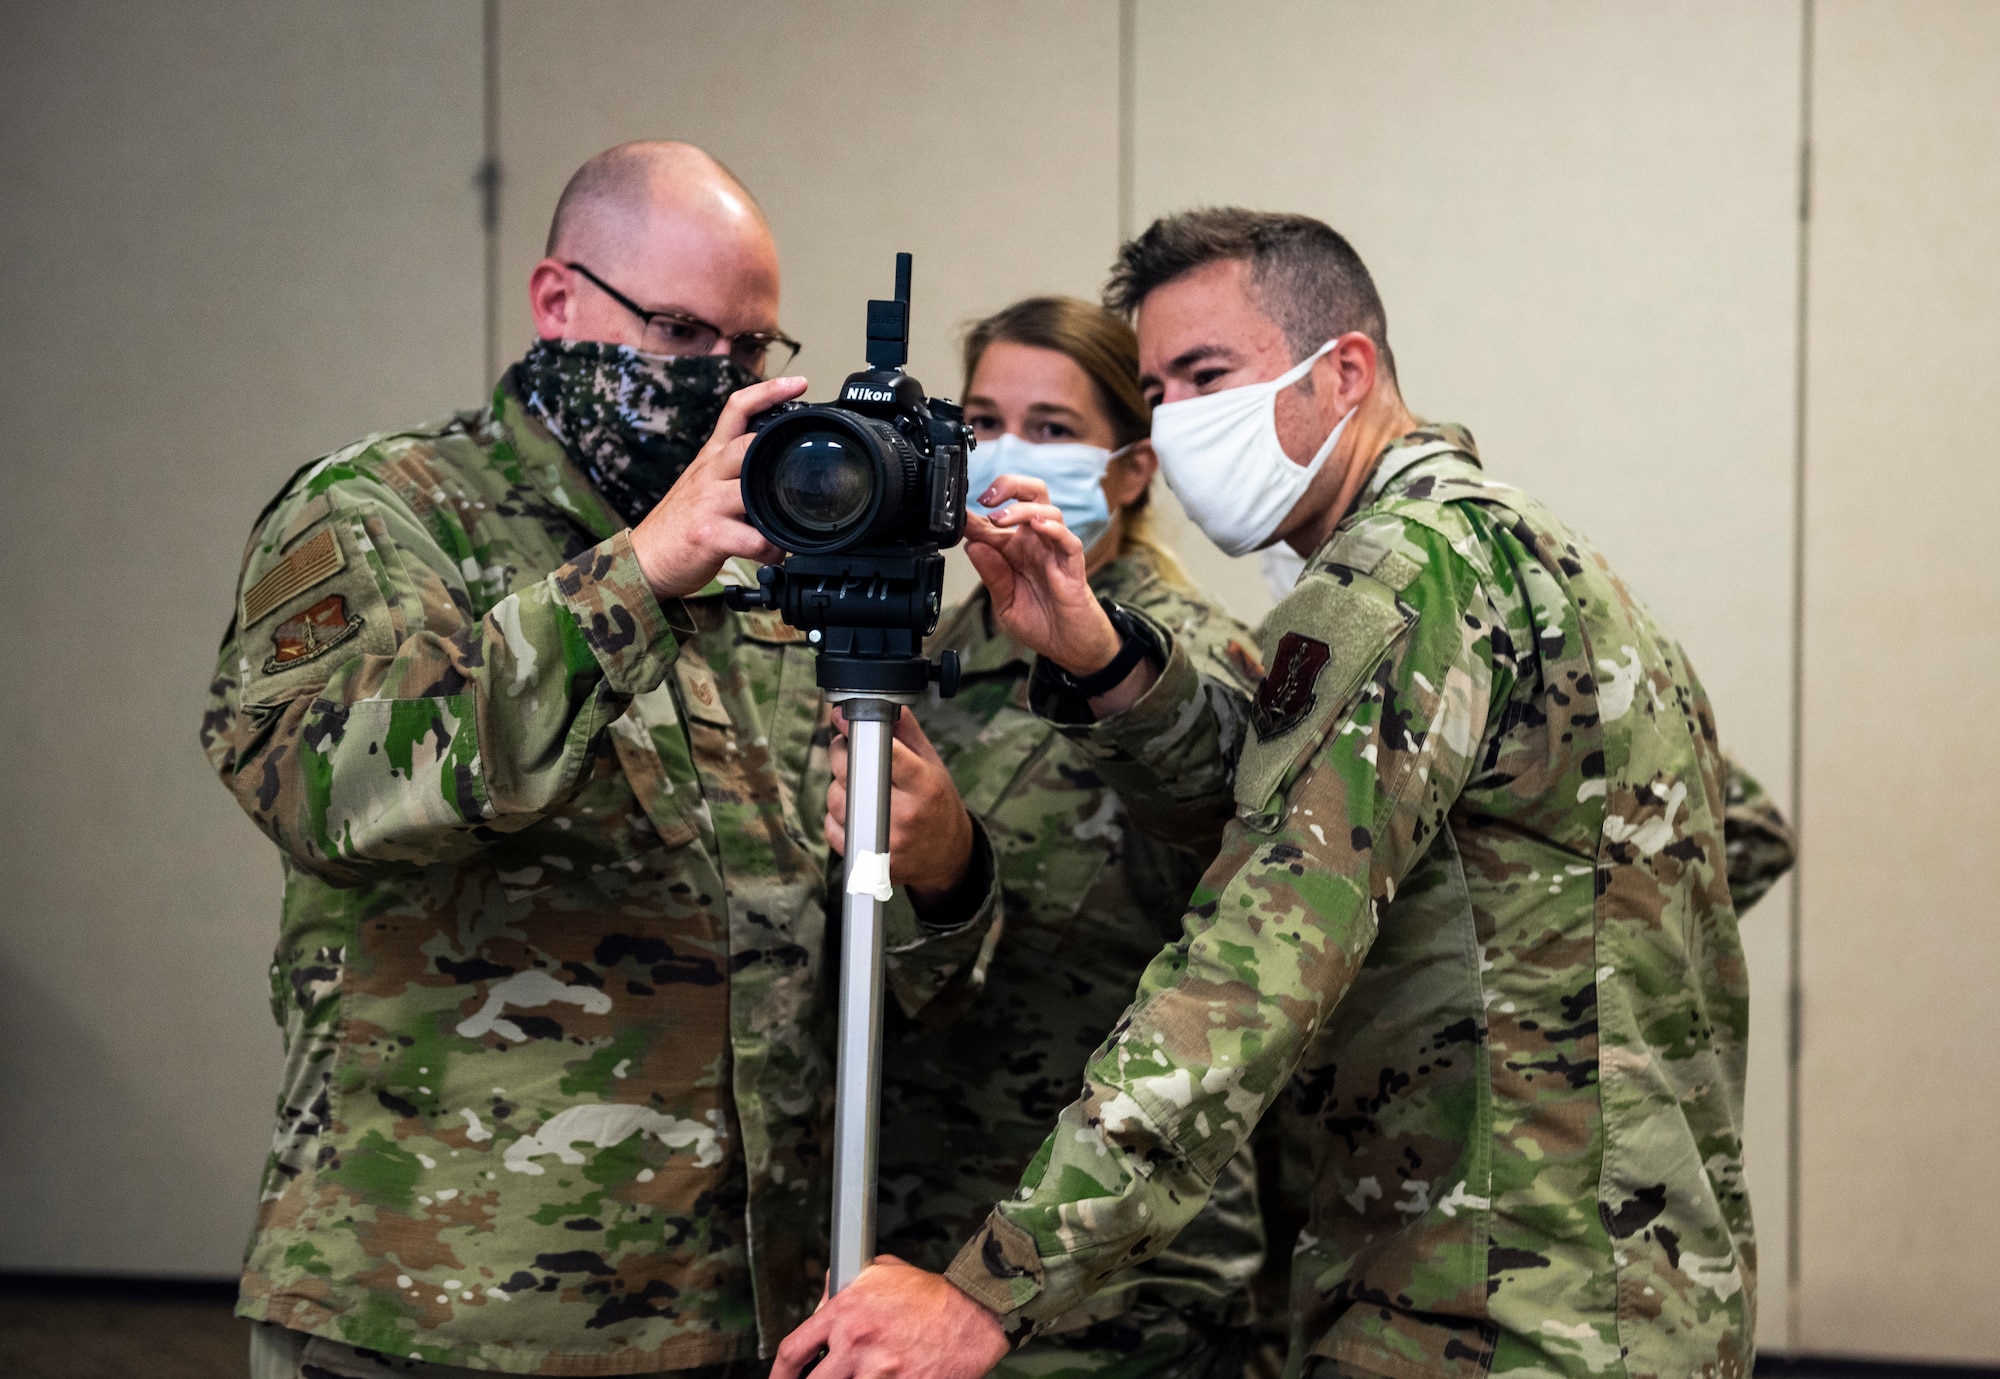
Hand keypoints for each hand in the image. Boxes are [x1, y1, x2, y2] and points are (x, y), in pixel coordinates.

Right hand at [630, 375, 808, 598]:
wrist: (645, 559)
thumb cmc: (683, 523)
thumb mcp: (705, 485)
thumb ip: (737, 471)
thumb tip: (779, 467)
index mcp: (711, 456)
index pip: (736, 408)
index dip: (769, 390)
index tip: (799, 383)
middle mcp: (708, 472)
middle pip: (747, 445)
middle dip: (778, 452)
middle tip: (809, 466)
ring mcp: (706, 502)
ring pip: (752, 489)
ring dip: (780, 510)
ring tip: (792, 525)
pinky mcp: (708, 533)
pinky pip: (753, 538)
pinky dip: (772, 549)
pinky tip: (775, 552)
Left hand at [773, 1257, 1008, 1378]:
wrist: (972, 1314)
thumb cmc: (929, 1294)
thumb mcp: (880, 1271)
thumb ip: (845, 1287)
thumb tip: (821, 1303)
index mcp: (844, 1312)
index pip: (793, 1350)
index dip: (780, 1374)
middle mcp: (856, 1342)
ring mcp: (879, 1371)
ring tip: (860, 1376)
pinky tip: (890, 1378)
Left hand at [825, 708, 973, 905]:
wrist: (946, 855)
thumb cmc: (937, 804)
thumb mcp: (932, 764)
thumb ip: (906, 732)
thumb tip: (880, 702)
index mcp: (923, 785)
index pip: (888, 754)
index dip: (858, 732)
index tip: (843, 718)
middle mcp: (904, 813)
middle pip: (850, 773)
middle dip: (840, 753)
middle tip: (847, 749)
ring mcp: (883, 839)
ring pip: (835, 798)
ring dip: (837, 786)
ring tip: (857, 786)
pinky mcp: (866, 858)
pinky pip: (831, 827)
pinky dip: (836, 815)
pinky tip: (853, 812)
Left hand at [963, 476, 1155, 716]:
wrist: (1069, 647)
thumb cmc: (1040, 622)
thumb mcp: (1004, 602)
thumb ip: (991, 575)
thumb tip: (971, 546)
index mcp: (1014, 549)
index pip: (993, 520)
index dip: (974, 515)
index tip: (956, 518)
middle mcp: (1035, 542)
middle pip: (1027, 495)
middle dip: (1007, 485)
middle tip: (986, 498)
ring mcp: (1054, 550)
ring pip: (1045, 509)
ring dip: (1020, 509)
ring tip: (1000, 519)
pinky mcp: (1072, 565)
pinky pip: (1067, 539)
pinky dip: (1053, 528)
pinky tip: (1038, 526)